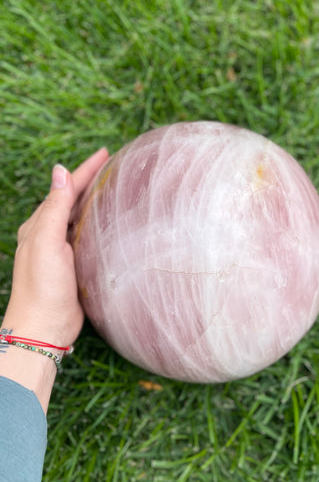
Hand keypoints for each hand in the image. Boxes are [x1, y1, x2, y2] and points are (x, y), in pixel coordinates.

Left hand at [2, 147, 109, 347]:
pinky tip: (111, 222)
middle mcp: (50, 234)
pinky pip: (89, 235)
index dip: (85, 170)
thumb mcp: (46, 242)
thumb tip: (59, 171)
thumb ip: (54, 207)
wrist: (45, 327)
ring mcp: (63, 251)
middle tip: (113, 165)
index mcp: (40, 225)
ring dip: (95, 199)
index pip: (65, 189)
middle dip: (91, 180)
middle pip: (73, 199)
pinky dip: (99, 222)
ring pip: (81, 217)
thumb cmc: (43, 287)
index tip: (105, 153)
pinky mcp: (76, 265)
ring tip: (115, 187)